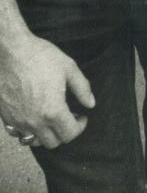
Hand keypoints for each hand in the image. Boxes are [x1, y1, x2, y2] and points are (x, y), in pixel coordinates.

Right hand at [0, 34, 94, 149]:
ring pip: (34, 142)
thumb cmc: (40, 57)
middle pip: (53, 142)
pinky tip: (33, 117)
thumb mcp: (69, 68)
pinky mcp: (6, 118)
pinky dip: (27, 131)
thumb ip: (82, 88)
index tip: (82, 116)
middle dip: (64, 132)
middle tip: (69, 116)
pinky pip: (18, 134)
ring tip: (51, 119)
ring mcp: (18, 122)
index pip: (70, 133)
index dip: (80, 126)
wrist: (11, 52)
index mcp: (53, 111)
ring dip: (46, 135)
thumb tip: (91, 103)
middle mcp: (35, 122)